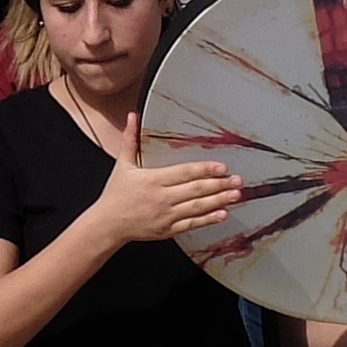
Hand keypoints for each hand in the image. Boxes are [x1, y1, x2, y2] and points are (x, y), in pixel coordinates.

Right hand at [86, 113, 238, 247]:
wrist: (108, 224)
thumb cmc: (116, 194)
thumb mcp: (123, 165)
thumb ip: (130, 139)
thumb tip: (132, 116)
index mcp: (153, 179)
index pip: (184, 172)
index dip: (205, 169)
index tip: (222, 167)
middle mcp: (162, 198)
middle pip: (195, 190)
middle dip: (219, 184)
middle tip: (237, 180)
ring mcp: (166, 215)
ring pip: (197, 207)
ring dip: (219, 201)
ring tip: (236, 195)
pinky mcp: (167, 230)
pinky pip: (191, 224)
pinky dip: (207, 219)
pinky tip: (222, 214)